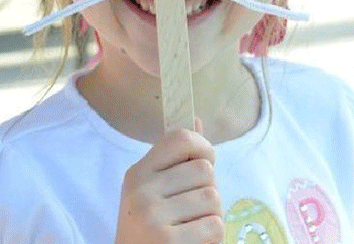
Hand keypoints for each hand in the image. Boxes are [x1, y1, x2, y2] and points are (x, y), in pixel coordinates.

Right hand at [115, 119, 223, 243]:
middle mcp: (141, 190)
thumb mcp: (152, 191)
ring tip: (192, 228)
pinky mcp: (167, 241)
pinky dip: (212, 238)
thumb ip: (175, 159)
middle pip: (205, 170)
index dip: (203, 147)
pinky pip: (214, 226)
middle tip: (193, 210)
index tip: (206, 162)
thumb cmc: (149, 229)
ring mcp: (152, 216)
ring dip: (211, 216)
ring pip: (213, 198)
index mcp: (138, 172)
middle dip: (209, 190)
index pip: (181, 137)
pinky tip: (194, 242)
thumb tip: (196, 121)